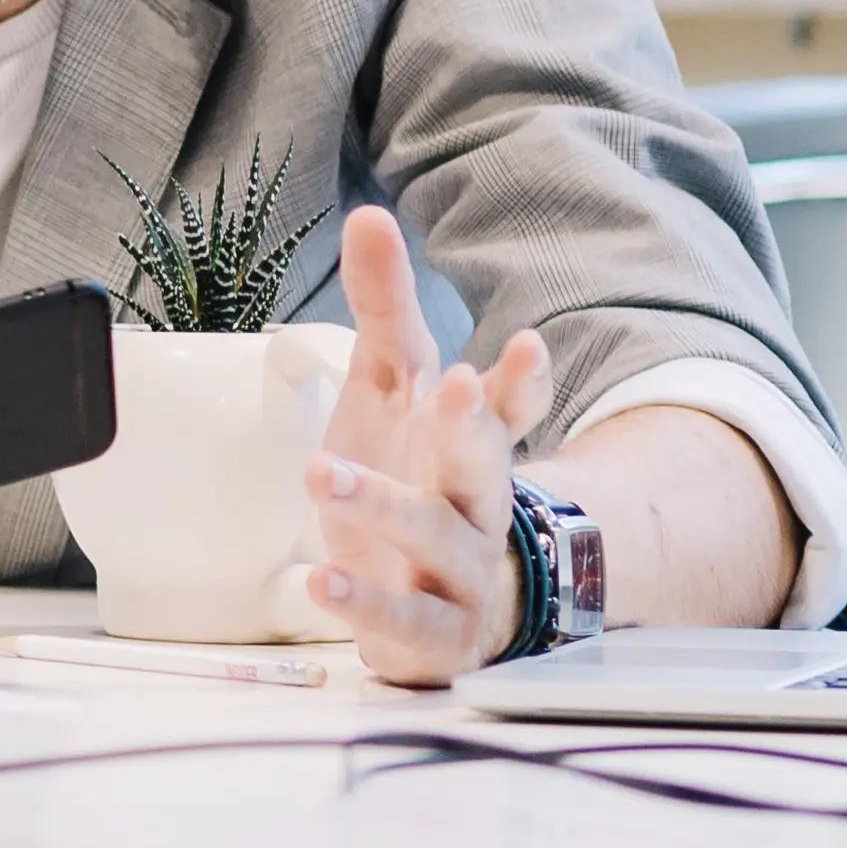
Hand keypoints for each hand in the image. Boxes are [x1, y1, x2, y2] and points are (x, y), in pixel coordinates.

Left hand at [300, 206, 550, 685]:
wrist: (444, 598)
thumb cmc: (419, 475)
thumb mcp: (393, 387)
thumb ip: (386, 308)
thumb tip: (369, 216)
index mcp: (472, 443)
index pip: (508, 408)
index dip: (521, 380)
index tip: (527, 345)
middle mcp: (478, 504)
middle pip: (484, 466)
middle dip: (470, 427)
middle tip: (454, 385)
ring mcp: (460, 570)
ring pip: (437, 536)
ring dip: (384, 505)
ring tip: (320, 473)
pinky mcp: (434, 631)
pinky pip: (405, 617)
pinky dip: (366, 601)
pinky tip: (321, 580)